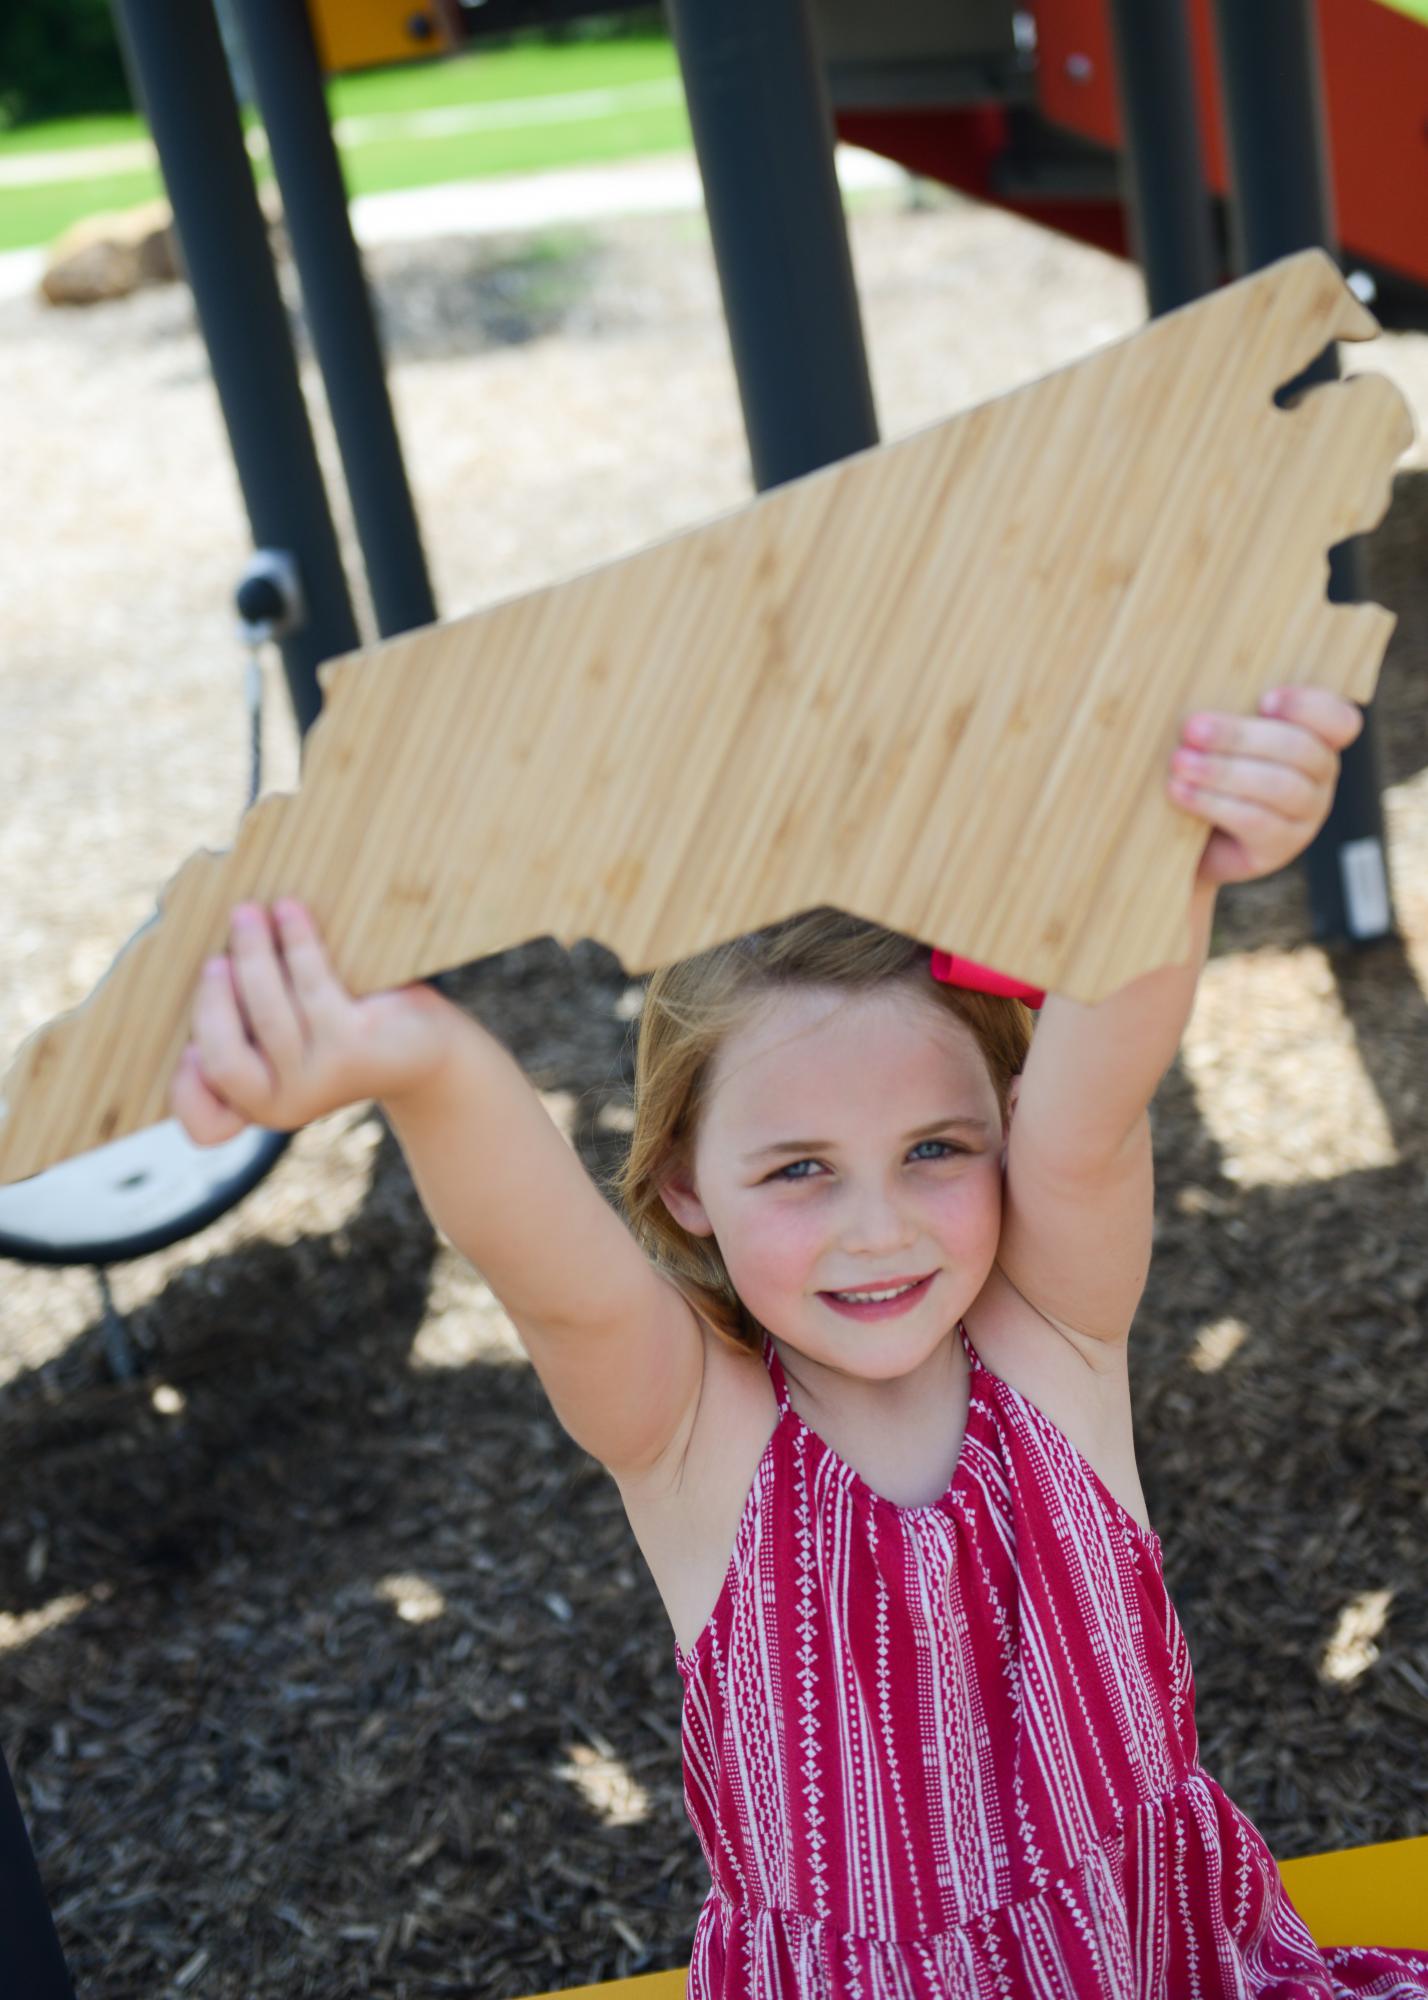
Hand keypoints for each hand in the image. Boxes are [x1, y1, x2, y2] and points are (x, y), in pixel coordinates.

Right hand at [169, 900, 458, 1145]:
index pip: (205, 1125)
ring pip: (268, 1014)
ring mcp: (320, 1078)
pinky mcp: (353, 1045)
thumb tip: (203, 960)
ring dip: (253, 953)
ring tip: (248, 912)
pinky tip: (290, 911)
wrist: (424, 1048)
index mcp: (257, 1106)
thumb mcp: (285, 1039)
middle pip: (222, 1058)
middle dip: (212, 1001)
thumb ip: (242, 1025)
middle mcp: (284, 1105)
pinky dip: (296, 942)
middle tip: (215, 958)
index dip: (185, 1092)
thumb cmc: (338, 1032)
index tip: (187, 1052)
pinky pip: (312, 985)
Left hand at [1167, 686, 1364, 889]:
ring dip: (1224, 771)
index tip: (1264, 700)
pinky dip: (1214, 803)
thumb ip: (1223, 706)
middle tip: (1191, 729)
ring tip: (1179, 763)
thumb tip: (1190, 667)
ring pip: (1279, 786)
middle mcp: (1320, 776)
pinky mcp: (1279, 848)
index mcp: (1315, 738)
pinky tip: (1181, 791)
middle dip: (1241, 737)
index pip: (1339, 720)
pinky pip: (1256, 822)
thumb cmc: (1200, 768)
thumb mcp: (1214, 734)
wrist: (1181, 837)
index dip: (1309, 707)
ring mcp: (1306, 816)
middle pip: (1299, 749)